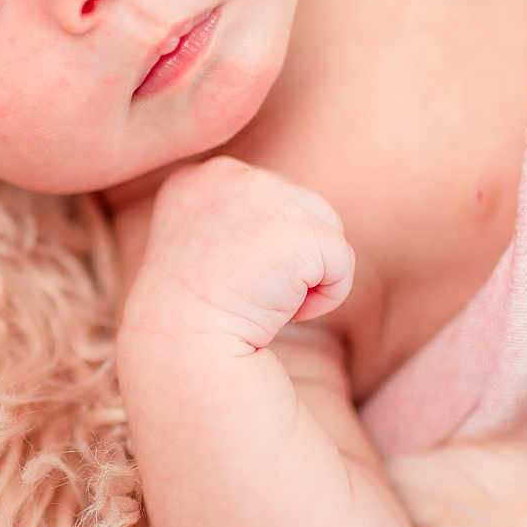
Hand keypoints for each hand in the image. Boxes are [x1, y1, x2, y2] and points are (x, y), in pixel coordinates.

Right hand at [118, 154, 354, 352]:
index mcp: (196, 178)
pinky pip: (342, 261)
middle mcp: (228, 175)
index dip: (256, 249)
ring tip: (264, 299)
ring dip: (308, 274)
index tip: (221, 279)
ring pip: (326, 230)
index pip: (264, 200)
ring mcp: (263, 198)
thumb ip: (239, 217)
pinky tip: (286, 313)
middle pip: (301, 206)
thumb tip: (294, 214)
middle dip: (288, 257)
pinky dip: (326, 297)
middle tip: (245, 292)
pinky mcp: (300, 233)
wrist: (184, 351)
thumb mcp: (201, 247)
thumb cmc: (193, 316)